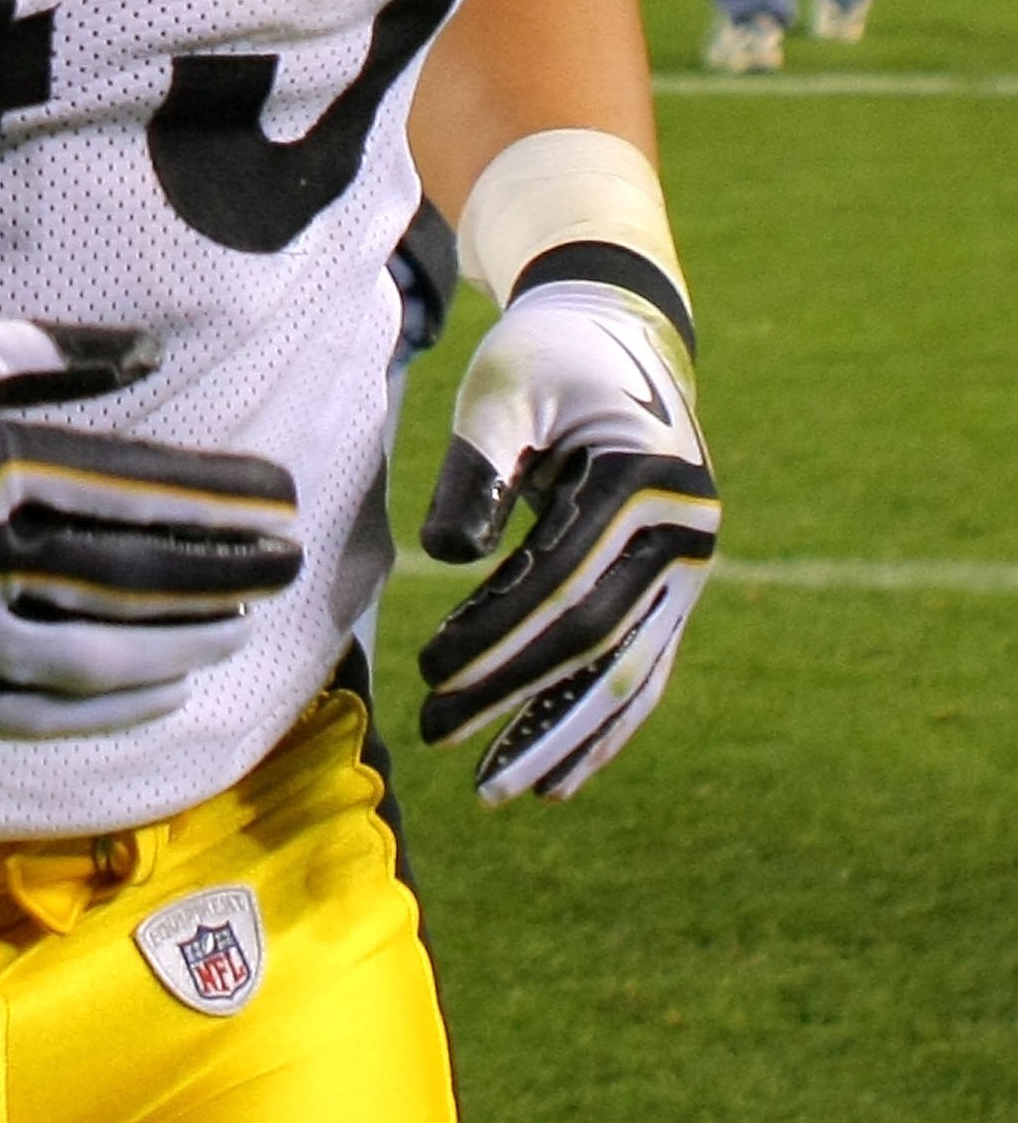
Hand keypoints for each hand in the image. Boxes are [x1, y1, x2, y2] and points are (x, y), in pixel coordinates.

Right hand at [0, 313, 299, 736]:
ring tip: (232, 628)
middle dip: (222, 576)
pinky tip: (154, 695)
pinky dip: (105, 712)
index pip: (140, 494)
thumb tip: (150, 354)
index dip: (221, 501)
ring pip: (97, 665)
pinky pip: (34, 718)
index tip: (283, 500)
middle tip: (284, 567)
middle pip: (136, 583)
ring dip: (177, 648)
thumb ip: (50, 354)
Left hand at [415, 277, 718, 803]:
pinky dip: (599, 726)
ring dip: (560, 736)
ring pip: (627, 672)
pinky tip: (555, 778)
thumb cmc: (546, 355)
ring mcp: (691, 568)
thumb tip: (447, 560)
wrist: (621, 332)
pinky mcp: (677, 589)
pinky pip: (642, 670)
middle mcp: (687, 533)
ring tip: (497, 790)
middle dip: (515, 696)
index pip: (563, 581)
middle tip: (437, 734)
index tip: (430, 672)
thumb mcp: (502, 386)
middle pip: (597, 639)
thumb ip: (476, 467)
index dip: (496, 634)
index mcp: (647, 479)